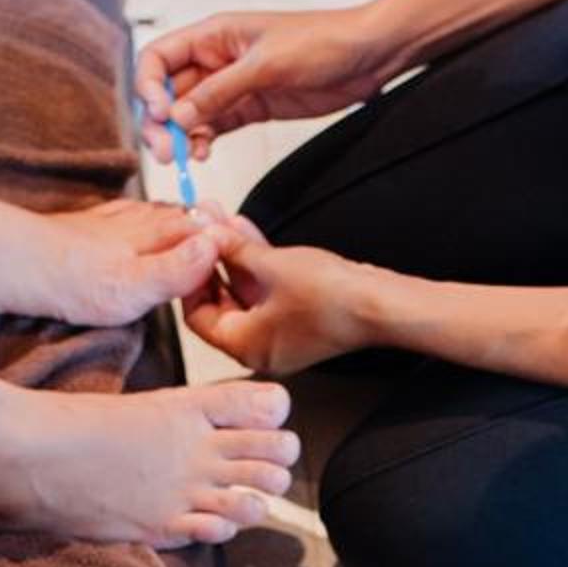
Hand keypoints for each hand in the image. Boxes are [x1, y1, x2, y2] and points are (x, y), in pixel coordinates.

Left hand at [0, 197, 238, 330]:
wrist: (4, 263)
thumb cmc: (64, 280)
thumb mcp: (132, 287)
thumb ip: (177, 270)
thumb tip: (215, 247)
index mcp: (150, 234)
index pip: (200, 229)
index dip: (223, 238)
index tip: (244, 249)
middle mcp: (130, 221)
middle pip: (178, 217)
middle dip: (201, 224)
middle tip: (224, 236)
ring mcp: (102, 223)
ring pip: (148, 214)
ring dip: (169, 220)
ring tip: (187, 228)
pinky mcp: (77, 229)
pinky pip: (116, 217)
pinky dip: (132, 219)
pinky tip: (129, 224)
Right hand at [136, 7, 406, 159]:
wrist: (368, 56)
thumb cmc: (323, 42)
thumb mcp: (266, 65)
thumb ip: (220, 91)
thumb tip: (177, 116)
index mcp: (213, 35)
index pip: (158, 57)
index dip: (149, 86)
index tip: (162, 114)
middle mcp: (216, 59)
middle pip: (168, 91)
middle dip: (160, 121)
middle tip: (164, 151)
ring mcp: (232, 86)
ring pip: (189, 113)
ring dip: (179, 136)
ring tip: (182, 159)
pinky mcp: (250, 107)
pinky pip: (214, 126)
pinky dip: (202, 141)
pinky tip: (202, 154)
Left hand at [180, 229, 383, 376]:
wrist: (379, 303)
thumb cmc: (330, 296)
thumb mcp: (270, 265)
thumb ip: (233, 249)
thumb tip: (209, 233)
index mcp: (244, 345)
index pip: (197, 316)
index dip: (190, 279)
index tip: (188, 249)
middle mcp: (259, 347)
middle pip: (220, 303)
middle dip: (212, 260)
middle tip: (204, 227)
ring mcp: (279, 334)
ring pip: (244, 293)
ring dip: (234, 257)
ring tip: (223, 219)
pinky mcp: (297, 320)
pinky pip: (266, 292)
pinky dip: (256, 266)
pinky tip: (246, 233)